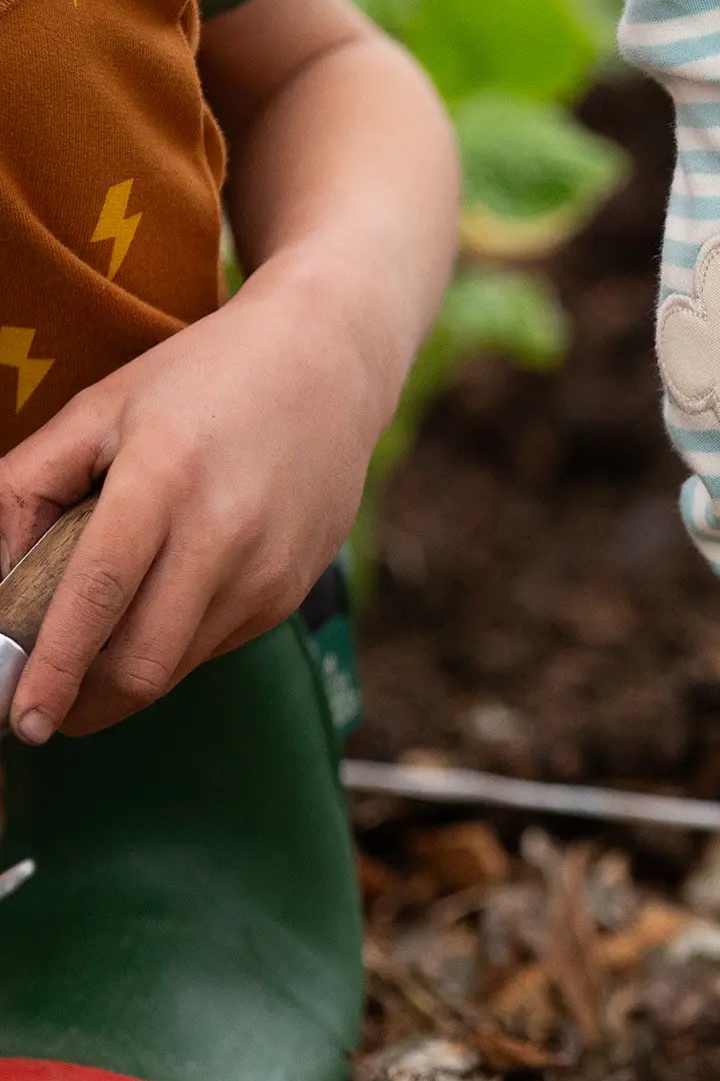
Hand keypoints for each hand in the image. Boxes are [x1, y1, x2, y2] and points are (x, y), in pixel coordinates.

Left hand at [0, 261, 383, 740]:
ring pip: (178, 667)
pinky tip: (171, 593)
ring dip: (127, 674)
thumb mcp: (100, 409)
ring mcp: (267, 569)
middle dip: (83, 703)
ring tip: (104, 637)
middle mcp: (224, 532)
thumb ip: (26, 487)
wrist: (329, 361)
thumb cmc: (203, 378)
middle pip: (142, 663)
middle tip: (48, 701)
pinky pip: (215, 644)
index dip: (54, 668)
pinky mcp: (291, 590)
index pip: (98, 595)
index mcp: (163, 478)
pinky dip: (175, 641)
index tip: (23, 719)